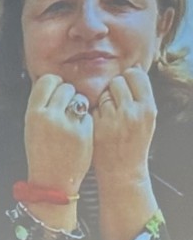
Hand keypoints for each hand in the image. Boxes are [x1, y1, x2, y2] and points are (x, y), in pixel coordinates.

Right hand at [23, 73, 91, 220]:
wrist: (51, 182)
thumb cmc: (42, 155)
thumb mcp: (32, 129)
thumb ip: (42, 107)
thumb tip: (55, 85)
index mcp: (33, 114)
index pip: (47, 80)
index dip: (55, 84)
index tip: (57, 92)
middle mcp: (49, 116)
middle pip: (65, 87)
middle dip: (68, 96)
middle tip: (66, 109)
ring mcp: (67, 123)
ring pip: (79, 98)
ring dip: (79, 105)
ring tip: (72, 121)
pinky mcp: (83, 131)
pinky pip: (88, 114)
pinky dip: (86, 121)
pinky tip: (79, 134)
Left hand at [91, 66, 157, 185]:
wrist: (122, 170)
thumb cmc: (134, 142)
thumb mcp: (147, 118)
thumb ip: (140, 95)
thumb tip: (131, 69)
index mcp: (147, 108)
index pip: (135, 75)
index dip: (128, 77)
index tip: (125, 86)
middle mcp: (131, 112)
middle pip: (117, 82)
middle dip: (113, 89)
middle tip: (114, 102)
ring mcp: (111, 120)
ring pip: (102, 94)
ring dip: (102, 100)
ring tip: (107, 115)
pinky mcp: (94, 128)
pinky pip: (91, 108)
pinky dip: (92, 112)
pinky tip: (97, 124)